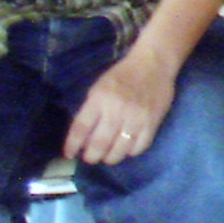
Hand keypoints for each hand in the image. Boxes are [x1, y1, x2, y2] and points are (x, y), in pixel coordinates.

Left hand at [65, 47, 177, 163]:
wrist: (154, 64)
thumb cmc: (122, 75)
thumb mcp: (99, 88)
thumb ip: (90, 110)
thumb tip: (83, 137)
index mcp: (99, 99)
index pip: (81, 128)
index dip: (73, 145)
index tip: (70, 154)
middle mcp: (116, 110)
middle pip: (99, 143)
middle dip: (92, 156)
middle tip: (90, 158)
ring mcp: (136, 117)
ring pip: (119, 149)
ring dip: (110, 158)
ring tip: (108, 157)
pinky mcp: (152, 122)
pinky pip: (140, 146)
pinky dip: (131, 152)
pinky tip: (127, 149)